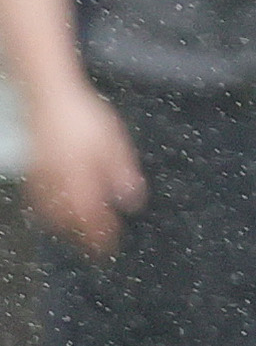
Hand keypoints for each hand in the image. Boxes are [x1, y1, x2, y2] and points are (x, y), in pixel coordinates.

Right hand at [24, 81, 143, 255]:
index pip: (92, 215)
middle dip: (80, 234)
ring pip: (50, 211)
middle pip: (69, 218)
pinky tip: (54, 209)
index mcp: (80, 177)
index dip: (100, 234)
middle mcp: (58, 182)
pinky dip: (47, 210)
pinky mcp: (32, 167)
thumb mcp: (113, 141)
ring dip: (64, 225)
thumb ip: (122, 171)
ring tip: (75, 233)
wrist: (49, 96)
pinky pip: (38, 198)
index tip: (108, 249)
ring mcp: (41, 176)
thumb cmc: (85, 116)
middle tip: (93, 245)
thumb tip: (132, 200)